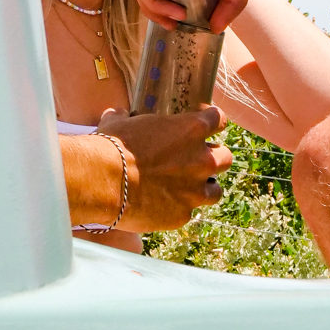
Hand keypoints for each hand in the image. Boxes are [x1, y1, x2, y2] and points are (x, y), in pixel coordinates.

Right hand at [99, 105, 233, 231]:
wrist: (103, 181)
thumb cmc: (112, 146)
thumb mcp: (120, 123)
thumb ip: (126, 118)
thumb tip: (117, 114)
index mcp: (192, 129)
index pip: (219, 119)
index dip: (212, 121)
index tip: (203, 124)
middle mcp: (202, 160)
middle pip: (226, 157)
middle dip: (214, 158)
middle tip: (195, 161)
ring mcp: (194, 190)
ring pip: (216, 191)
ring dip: (204, 188)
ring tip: (187, 189)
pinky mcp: (182, 215)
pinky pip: (188, 212)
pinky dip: (178, 209)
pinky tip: (162, 207)